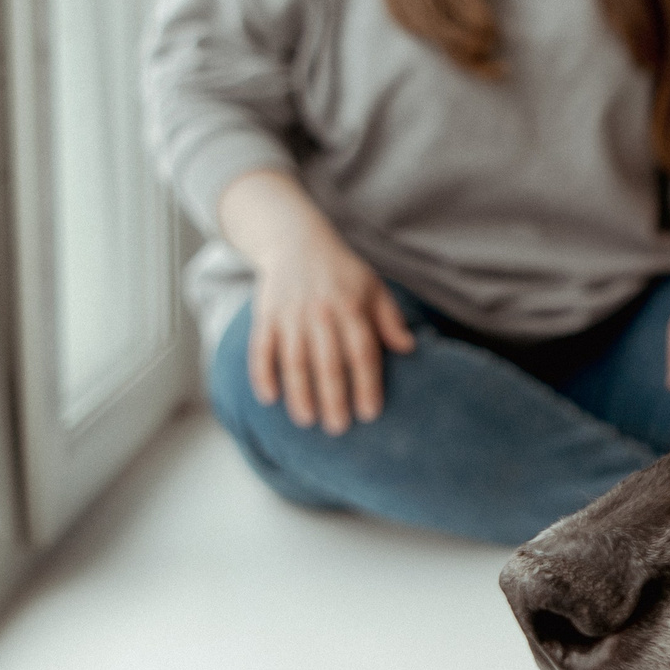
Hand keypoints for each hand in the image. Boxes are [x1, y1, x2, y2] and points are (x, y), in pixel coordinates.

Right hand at [219, 170, 415, 431]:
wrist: (296, 240)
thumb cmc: (342, 272)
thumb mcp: (373, 287)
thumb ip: (390, 319)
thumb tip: (408, 348)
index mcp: (351, 307)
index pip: (362, 352)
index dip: (366, 384)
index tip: (370, 413)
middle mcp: (320, 312)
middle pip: (328, 362)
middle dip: (333, 398)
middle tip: (339, 429)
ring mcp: (290, 314)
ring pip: (294, 360)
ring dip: (299, 393)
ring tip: (307, 421)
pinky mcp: (266, 316)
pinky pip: (261, 348)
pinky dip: (262, 373)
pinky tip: (268, 398)